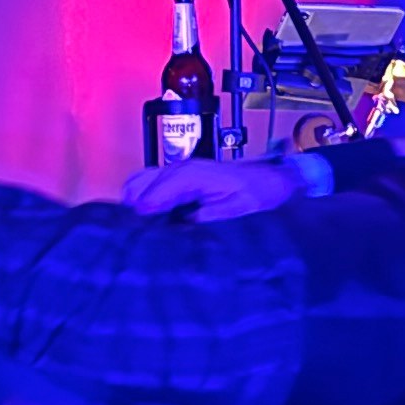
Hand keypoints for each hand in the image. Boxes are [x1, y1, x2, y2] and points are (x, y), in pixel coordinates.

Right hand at [120, 156, 302, 220]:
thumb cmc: (256, 195)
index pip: (158, 189)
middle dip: (135, 209)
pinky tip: (146, 222)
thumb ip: (209, 215)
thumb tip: (182, 224)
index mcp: (194, 174)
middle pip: (140, 185)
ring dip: (135, 205)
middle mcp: (181, 169)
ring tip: (138, 231)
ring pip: (139, 184)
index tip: (136, 227)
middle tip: (134, 235)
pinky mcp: (176, 180)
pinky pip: (148, 186)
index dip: (146, 209)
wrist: (269, 182)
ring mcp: (177, 172)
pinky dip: (141, 201)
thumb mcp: (237, 209)